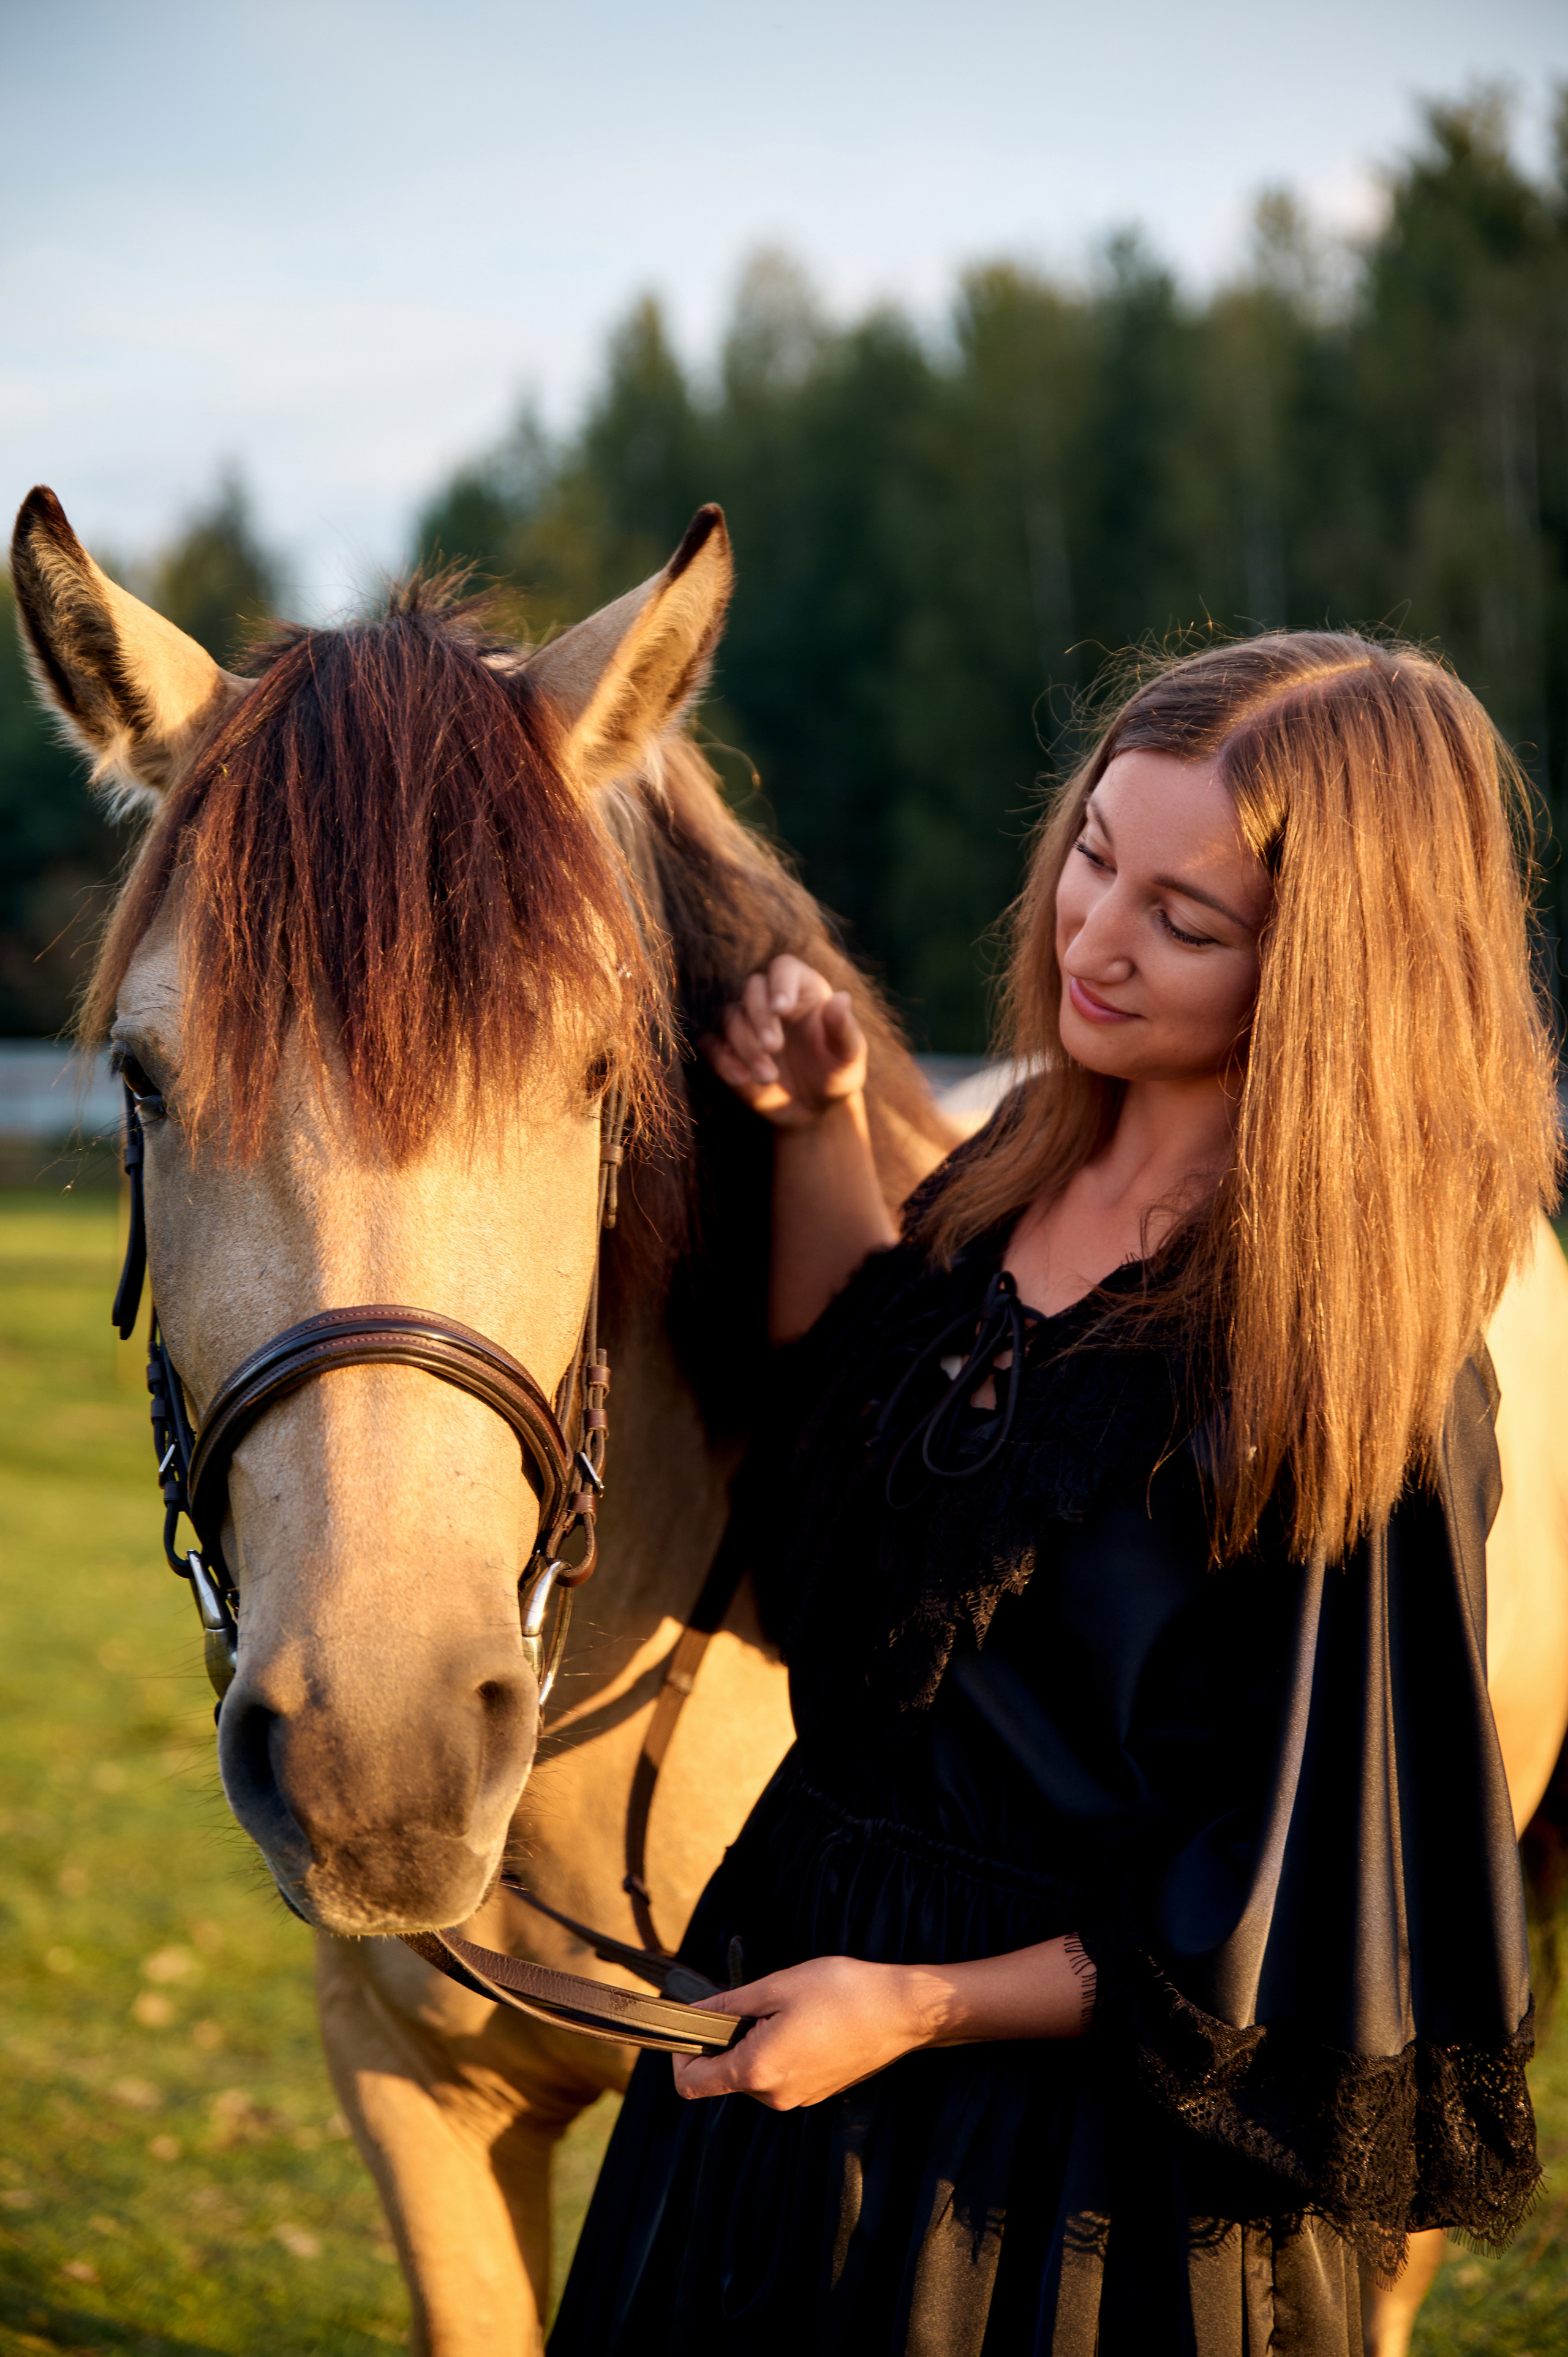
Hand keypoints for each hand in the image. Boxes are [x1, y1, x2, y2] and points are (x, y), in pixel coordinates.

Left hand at [670, 1955, 931, 2110]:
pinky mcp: (817, 2092)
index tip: (692, 2026)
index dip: (680, 2056)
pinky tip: (805, 2022)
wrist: (901, 2012)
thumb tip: (694, 2013)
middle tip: (752, 2003)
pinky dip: (779, 2051)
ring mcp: (799, 2098)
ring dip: (755, 2044)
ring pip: (754, 2074)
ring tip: (786, 2009)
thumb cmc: (842, 1992)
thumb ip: (728, 2005)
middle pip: (725, 2076)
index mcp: (759, 2070)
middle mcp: (776, 2095)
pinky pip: (781, 2075)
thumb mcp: (777, 1986)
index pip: (693, 2085)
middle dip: (727, 2041)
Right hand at [700, 955, 867, 1129]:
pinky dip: (721, 1059)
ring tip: (768, 1077)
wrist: (814, 1108)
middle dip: (760, 1018)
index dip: (780, 984)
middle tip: (774, 1047)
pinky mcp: (726, 1049)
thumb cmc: (835, 1074)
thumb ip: (844, 1029)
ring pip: (730, 1016)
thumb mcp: (848, 1056)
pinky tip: (741, 1078)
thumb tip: (842, 999)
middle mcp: (770, 1000)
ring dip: (745, 1046)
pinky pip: (711, 1044)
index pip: (784, 967)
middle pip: (752, 988)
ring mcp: (745, 1023)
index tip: (782, 1009)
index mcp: (802, 990)